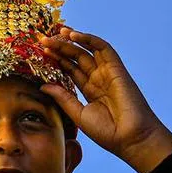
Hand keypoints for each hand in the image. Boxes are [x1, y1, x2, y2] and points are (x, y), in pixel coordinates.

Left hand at [40, 27, 171, 172]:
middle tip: (42, 40)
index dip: (56, 59)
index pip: (70, 69)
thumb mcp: (78, 114)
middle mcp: (98, 79)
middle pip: (76, 58)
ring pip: (87, 50)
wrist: (131, 139)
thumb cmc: (108, 133)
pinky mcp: (117, 69)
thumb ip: (63, 98)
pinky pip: (103, 49)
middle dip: (60, 47)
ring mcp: (107, 73)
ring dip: (72, 40)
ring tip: (55, 32)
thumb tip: (43, 85)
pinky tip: (72, 35)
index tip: (40, 52)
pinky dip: (89, 39)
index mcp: (89, 90)